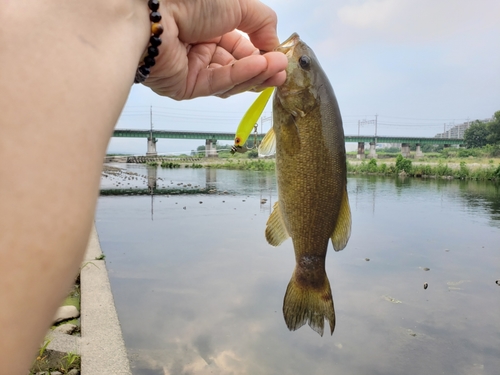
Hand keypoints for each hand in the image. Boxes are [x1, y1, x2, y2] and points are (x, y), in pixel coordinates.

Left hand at [143, 0, 287, 98]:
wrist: (153, 12)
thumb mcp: (238, 3)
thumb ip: (262, 24)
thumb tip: (274, 46)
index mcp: (209, 25)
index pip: (241, 46)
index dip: (262, 52)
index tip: (280, 57)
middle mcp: (200, 47)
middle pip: (237, 65)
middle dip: (262, 68)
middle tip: (282, 70)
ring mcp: (192, 68)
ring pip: (230, 78)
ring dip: (255, 73)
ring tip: (276, 69)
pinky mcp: (185, 86)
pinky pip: (217, 82)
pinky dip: (240, 76)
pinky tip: (260, 68)